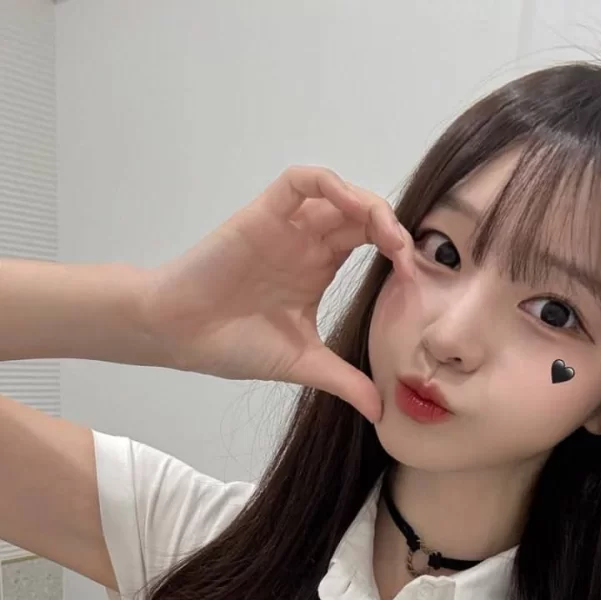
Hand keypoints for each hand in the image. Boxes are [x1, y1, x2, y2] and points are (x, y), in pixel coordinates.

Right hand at [140, 165, 415, 421]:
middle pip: (362, 215)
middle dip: (392, 228)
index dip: (398, 253)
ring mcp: (287, 226)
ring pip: (338, 193)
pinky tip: (350, 207)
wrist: (180, 335)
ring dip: (369, 205)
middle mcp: (307, 242)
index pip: (372, 243)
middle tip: (408, 256)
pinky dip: (330, 184)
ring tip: (388, 236)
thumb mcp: (303, 364)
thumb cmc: (233, 345)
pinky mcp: (263, 213)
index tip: (415, 281)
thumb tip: (382, 412)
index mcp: (319, 268)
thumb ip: (344, 381)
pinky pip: (300, 181)